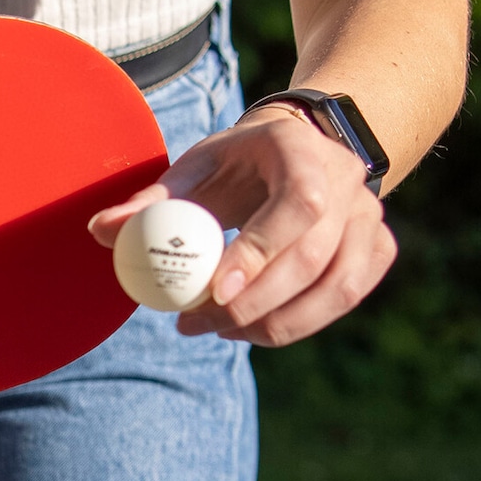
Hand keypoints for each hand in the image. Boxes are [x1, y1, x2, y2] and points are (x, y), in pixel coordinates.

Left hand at [88, 103, 395, 346]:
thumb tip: (101, 232)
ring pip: (339, 287)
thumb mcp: (195, 169)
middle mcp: (347, 181)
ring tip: (222, 331)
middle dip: (255, 304)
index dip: (260, 254)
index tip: (214, 295)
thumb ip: (150, 202)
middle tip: (197, 324)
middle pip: (316, 257)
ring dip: (279, 323)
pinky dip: (303, 321)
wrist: (302, 148)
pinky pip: (346, 297)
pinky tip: (258, 326)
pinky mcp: (379, 247)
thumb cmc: (238, 163)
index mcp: (300, 150)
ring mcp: (371, 215)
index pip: (297, 207)